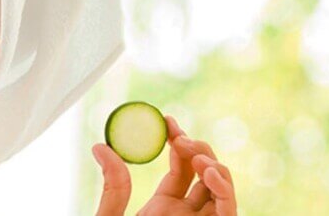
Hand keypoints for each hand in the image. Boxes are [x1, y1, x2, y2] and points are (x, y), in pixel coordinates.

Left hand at [93, 115, 236, 215]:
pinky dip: (224, 189)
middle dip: (197, 148)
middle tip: (179, 138)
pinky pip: (229, 211)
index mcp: (163, 209)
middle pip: (205, 174)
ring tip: (194, 155)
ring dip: (214, 165)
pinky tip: (208, 172)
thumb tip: (99, 146)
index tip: (167, 121)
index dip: (178, 141)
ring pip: (222, 188)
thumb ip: (114, 188)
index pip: (181, 168)